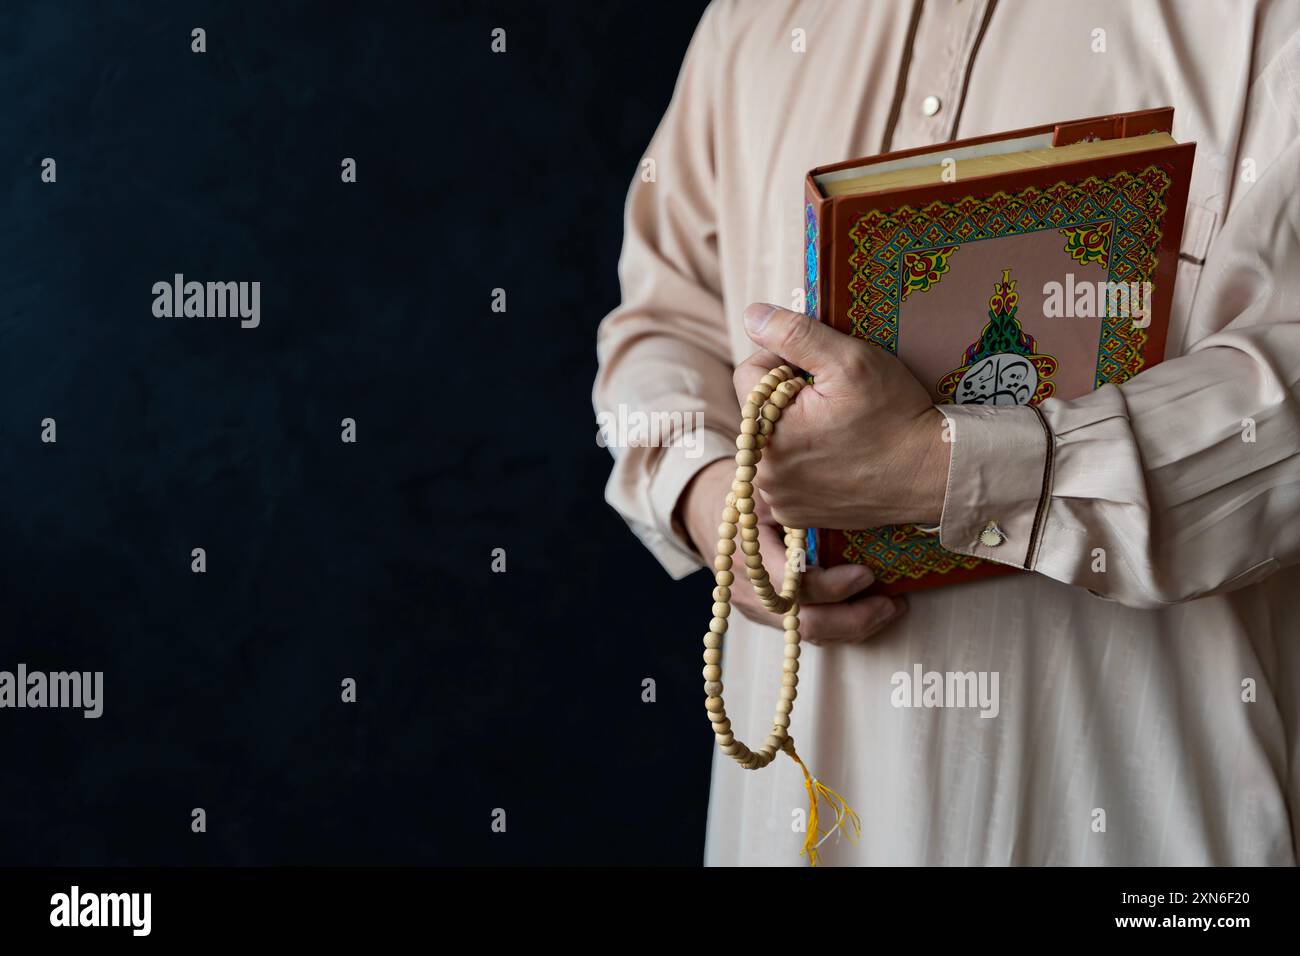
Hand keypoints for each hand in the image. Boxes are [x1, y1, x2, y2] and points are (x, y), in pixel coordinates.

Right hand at [677, 459, 904, 643]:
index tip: (867, 573)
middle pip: (802, 623)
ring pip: (806, 634)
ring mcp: (754, 606)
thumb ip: (800, 496)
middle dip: (853, 619)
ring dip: (853, 627)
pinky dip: (838, 625)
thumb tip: (857, 495)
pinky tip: (866, 612)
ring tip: (889, 609)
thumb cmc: (743, 490)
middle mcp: (749, 587)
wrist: (703, 511)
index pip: (793, 585)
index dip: (833, 585)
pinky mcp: (763, 614)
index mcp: (748, 550)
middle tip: (891, 604)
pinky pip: (802, 630)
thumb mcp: (767, 484)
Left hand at [732, 303, 950, 531]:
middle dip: (789, 398)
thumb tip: (751, 316)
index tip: (821, 370)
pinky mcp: (797, 515)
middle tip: (834, 400)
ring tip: (840, 429)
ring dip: (796, 430)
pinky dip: (806, 461)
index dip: (785, 361)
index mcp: (765, 432)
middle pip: (758, 412)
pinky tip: (839, 455)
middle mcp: (763, 473)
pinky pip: (788, 475)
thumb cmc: (895, 416)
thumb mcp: (850, 361)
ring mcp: (779, 499)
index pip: (749, 373)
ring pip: (772, 443)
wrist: (933, 474)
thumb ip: (795, 334)